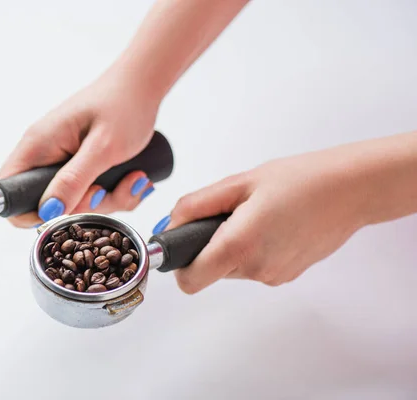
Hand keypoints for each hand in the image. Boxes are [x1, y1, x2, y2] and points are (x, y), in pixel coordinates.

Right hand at [0, 69, 158, 226]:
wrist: (144, 84)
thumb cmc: (124, 105)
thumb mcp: (102, 148)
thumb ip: (74, 180)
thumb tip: (48, 212)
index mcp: (38, 145)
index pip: (7, 190)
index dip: (28, 213)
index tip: (64, 213)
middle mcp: (46, 154)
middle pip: (48, 204)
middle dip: (84, 206)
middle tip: (108, 189)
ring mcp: (64, 160)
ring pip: (76, 201)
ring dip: (109, 198)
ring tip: (133, 176)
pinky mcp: (82, 164)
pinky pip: (92, 192)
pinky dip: (116, 191)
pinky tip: (134, 175)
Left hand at [152, 134, 416, 292]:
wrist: (351, 189)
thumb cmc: (300, 180)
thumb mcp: (239, 183)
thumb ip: (197, 205)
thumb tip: (170, 223)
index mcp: (239, 246)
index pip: (190, 281)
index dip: (179, 264)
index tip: (183, 242)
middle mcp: (256, 270)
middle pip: (210, 271)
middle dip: (209, 245)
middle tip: (228, 213)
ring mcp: (274, 276)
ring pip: (232, 269)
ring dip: (232, 246)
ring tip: (255, 215)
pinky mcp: (287, 275)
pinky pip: (254, 267)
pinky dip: (252, 249)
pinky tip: (271, 224)